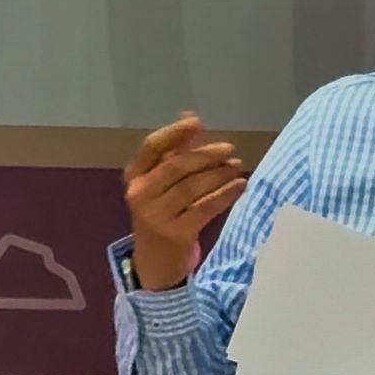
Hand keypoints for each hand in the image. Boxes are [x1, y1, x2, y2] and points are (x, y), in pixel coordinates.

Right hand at [122, 112, 246, 290]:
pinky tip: (241, 185)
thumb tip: (190, 117)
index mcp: (134, 175)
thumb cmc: (161, 211)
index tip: (197, 123)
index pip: (152, 147)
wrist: (155, 258)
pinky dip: (226, 194)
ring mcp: (156, 214)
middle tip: (230, 150)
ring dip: (219, 174)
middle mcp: (140, 193)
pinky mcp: (176, 232)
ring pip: (193, 187)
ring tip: (238, 166)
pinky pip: (206, 207)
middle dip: (206, 155)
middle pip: (177, 166)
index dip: (174, 132)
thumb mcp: (161, 181)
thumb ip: (175, 150)